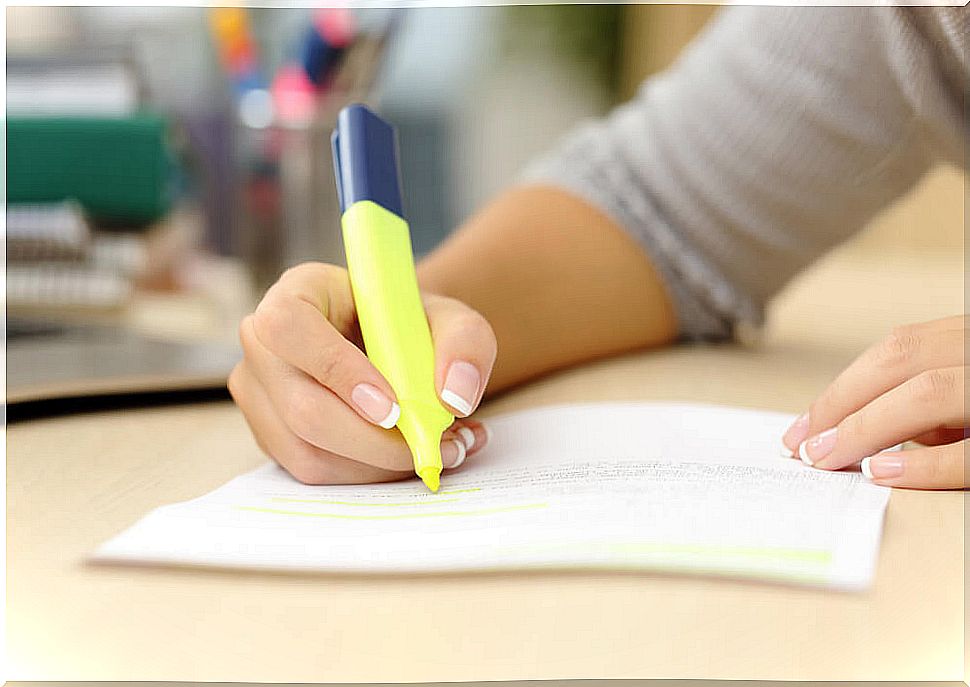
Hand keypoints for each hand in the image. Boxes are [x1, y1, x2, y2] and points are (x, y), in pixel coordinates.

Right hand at [228, 262, 496, 484]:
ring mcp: (259, 396)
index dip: (337, 371)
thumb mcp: (451, 318)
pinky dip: (370, 474)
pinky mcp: (273, 437)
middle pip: (302, 408)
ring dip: (380, 465)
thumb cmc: (411, 326)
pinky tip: (412, 456)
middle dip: (376, 441)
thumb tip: (455, 398)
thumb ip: (466, 343)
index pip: (290, 328)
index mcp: (294, 295)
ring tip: (441, 450)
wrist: (391, 347)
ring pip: (308, 452)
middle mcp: (263, 346)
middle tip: (438, 443)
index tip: (392, 407)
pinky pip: (316, 472)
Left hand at [781, 315, 965, 488]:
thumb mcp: (963, 399)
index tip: (803, 428)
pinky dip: (923, 463)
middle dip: (841, 405)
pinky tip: (882, 472)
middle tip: (805, 448)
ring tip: (829, 459)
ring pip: (929, 392)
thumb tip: (859, 431)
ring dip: (867, 428)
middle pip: (901, 362)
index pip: (897, 350)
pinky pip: (968, 452)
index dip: (842, 388)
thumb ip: (921, 405)